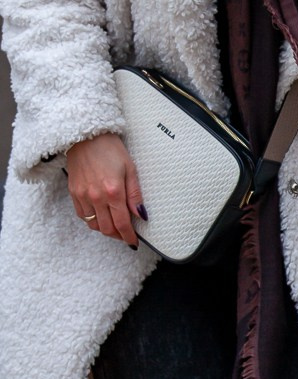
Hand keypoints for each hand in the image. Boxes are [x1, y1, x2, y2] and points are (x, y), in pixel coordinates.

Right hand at [66, 133, 144, 247]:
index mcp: (113, 192)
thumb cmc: (110, 149)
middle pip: (107, 228)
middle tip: (125, 234)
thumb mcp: (130, 169)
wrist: (86, 136)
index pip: (122, 223)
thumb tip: (141, 215)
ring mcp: (82, 196)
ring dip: (105, 229)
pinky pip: (82, 215)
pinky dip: (92, 220)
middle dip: (118, 235)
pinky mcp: (73, 192)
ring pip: (93, 225)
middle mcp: (96, 197)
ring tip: (114, 225)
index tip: (133, 243)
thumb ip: (135, 195)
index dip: (129, 237)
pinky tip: (100, 215)